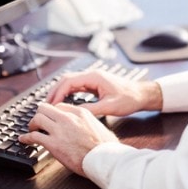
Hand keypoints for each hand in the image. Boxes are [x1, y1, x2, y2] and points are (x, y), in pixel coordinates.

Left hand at [18, 102, 118, 175]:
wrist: (103, 159)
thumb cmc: (106, 147)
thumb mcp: (99, 126)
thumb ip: (89, 122)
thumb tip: (87, 125)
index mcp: (80, 112)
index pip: (59, 106)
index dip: (52, 112)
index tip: (50, 118)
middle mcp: (68, 118)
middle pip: (45, 108)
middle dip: (39, 114)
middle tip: (38, 122)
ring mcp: (59, 130)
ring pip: (37, 119)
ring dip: (32, 125)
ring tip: (31, 130)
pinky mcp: (53, 144)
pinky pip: (34, 136)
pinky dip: (26, 138)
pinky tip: (24, 140)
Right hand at [47, 70, 162, 117]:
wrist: (141, 95)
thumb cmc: (129, 99)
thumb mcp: (110, 107)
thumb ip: (91, 109)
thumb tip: (75, 113)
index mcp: (94, 77)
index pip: (69, 81)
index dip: (58, 92)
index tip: (51, 103)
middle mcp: (92, 76)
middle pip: (67, 80)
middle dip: (55, 91)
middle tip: (46, 104)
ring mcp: (93, 79)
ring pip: (71, 83)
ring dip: (60, 92)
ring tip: (52, 104)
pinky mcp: (94, 84)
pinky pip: (77, 87)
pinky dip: (68, 93)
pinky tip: (64, 102)